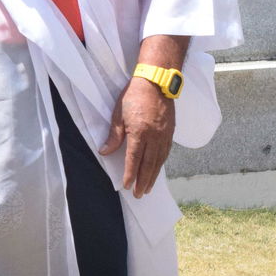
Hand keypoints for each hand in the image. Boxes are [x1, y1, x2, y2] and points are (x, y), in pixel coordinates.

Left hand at [101, 76, 174, 197]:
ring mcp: (164, 135)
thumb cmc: (134, 95)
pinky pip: (166, 152)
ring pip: (159, 161)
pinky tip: (157, 169)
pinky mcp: (170, 132)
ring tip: (149, 187)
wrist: (156, 81)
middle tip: (140, 195)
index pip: (134, 159)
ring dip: (153, 176)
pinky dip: (161, 163)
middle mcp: (154, 137)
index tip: (127, 186)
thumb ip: (114, 136)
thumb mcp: (118, 114)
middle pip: (149, 165)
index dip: (130, 175)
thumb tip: (105, 152)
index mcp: (140, 133)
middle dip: (143, 181)